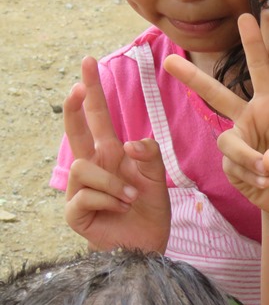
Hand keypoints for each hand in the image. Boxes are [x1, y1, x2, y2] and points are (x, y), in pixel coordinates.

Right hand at [64, 57, 170, 251]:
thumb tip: (128, 143)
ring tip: (131, 196)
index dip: (93, 92)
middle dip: (74, 106)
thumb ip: (149, 154)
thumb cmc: (149, 207)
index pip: (98, 117)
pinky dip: (109, 199)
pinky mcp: (74, 211)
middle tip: (77, 85)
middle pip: (76, 131)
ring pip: (84, 167)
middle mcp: (92, 167)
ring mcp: (79, 189)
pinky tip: (120, 207)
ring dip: (112, 181)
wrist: (148, 242)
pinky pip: (86, 193)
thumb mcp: (158, 176)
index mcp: (110, 153)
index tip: (89, 63)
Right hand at [164, 13, 268, 221]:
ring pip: (228, 142)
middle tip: (168, 60)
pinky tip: (265, 184)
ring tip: (268, 174)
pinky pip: (232, 166)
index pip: (262, 71)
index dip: (254, 44)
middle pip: (217, 94)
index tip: (247, 16)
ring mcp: (238, 139)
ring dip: (247, 159)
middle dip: (193, 78)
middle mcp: (250, 117)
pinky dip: (249, 177)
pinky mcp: (230, 163)